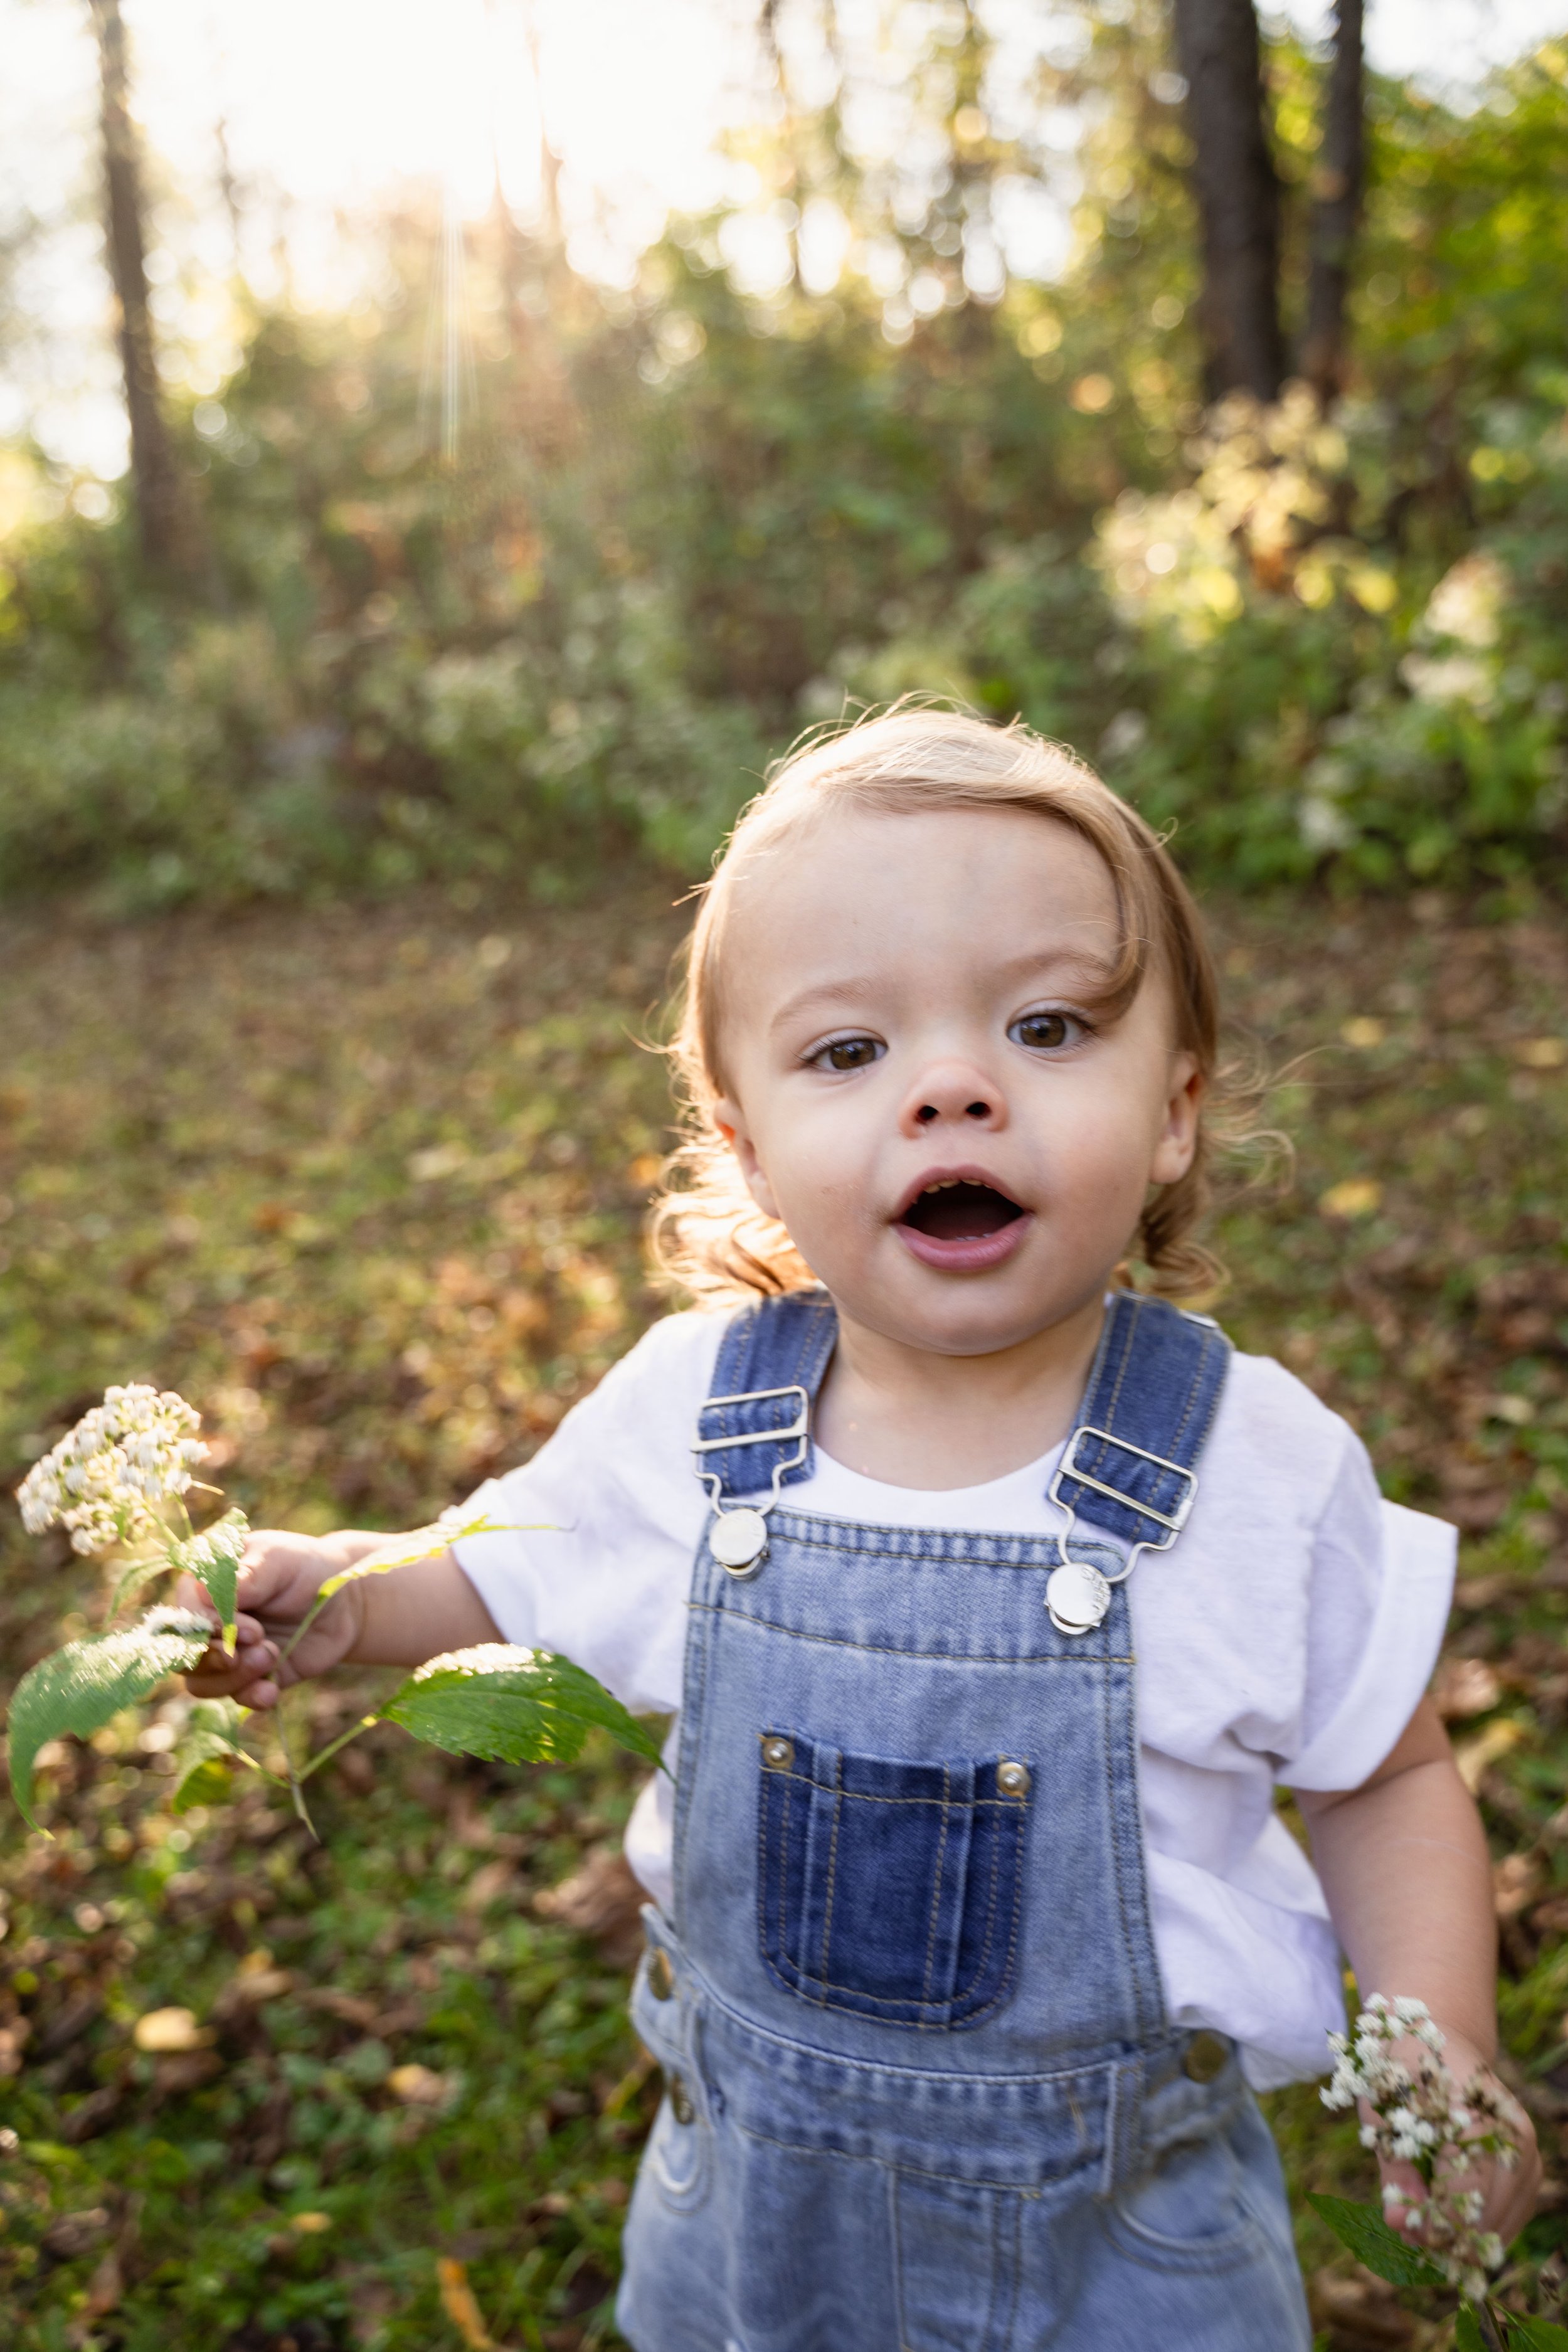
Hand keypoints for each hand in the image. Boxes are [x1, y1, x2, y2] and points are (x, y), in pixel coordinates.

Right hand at [180, 1528, 371, 1709]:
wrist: (340, 1600)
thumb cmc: (303, 1567)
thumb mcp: (278, 1560)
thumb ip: (245, 1577)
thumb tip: (200, 1591)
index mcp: (201, 1586)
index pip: (184, 1616)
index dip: (212, 1629)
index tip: (254, 1630)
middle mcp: (204, 1623)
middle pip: (185, 1656)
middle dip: (218, 1659)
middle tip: (261, 1647)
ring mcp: (222, 1653)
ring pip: (201, 1682)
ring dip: (235, 1678)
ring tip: (273, 1657)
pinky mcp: (245, 1677)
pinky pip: (234, 1697)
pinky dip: (251, 1697)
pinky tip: (271, 1691)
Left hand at [1378, 2033, 1541, 2256]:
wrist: (1443, 2044)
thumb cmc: (1404, 2073)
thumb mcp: (1382, 2110)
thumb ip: (1393, 2168)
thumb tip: (1399, 2223)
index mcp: (1474, 2111)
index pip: (1464, 2190)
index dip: (1435, 2222)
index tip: (1405, 2228)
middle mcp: (1512, 2132)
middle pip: (1489, 2211)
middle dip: (1449, 2234)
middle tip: (1411, 2233)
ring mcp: (1527, 2148)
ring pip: (1506, 2219)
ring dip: (1467, 2236)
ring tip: (1427, 2228)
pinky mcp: (1530, 2163)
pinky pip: (1515, 2212)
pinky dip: (1485, 2227)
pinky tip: (1453, 2223)